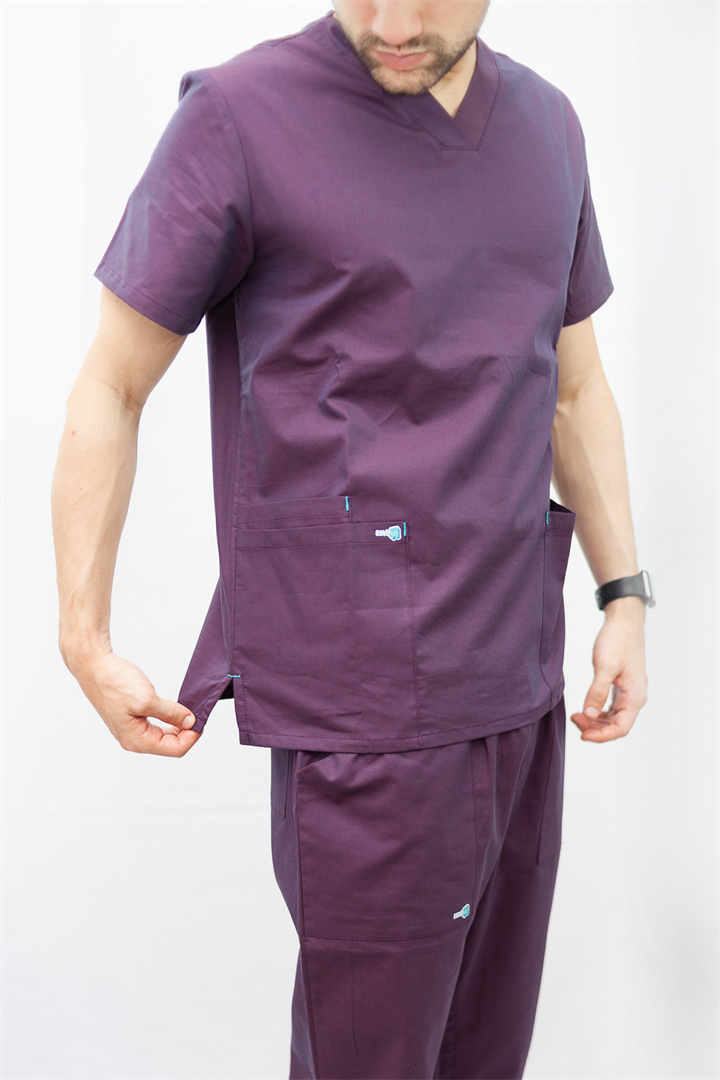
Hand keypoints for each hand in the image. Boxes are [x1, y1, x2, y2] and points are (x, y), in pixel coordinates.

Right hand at [67, 647, 201, 755]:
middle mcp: (134, 741)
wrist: (94, 667)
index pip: (175, 749)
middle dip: (187, 731)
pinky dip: (169, 720)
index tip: (201, 719)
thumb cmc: (114, 683)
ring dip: (179, 726)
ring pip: (164, 737)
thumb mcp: (147, 698)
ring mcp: (132, 732)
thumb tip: (190, 722)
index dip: (192, 736)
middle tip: (198, 713)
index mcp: (137, 741)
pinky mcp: (132, 721)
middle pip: (171, 745)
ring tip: (188, 710)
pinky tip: (175, 710)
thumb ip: (171, 713)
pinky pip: (156, 727)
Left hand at [571, 597, 647, 742]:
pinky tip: (585, 709)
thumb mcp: (605, 666)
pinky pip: (611, 707)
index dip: (602, 736)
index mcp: (635, 696)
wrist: (624, 622)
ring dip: (596, 721)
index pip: (621, 728)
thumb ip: (597, 692)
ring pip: (613, 718)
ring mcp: (629, 692)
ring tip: (577, 716)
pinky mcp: (622, 686)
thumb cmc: (618, 640)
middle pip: (616, 725)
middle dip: (595, 729)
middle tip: (575, 720)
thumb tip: (588, 715)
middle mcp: (635, 697)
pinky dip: (598, 711)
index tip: (582, 734)